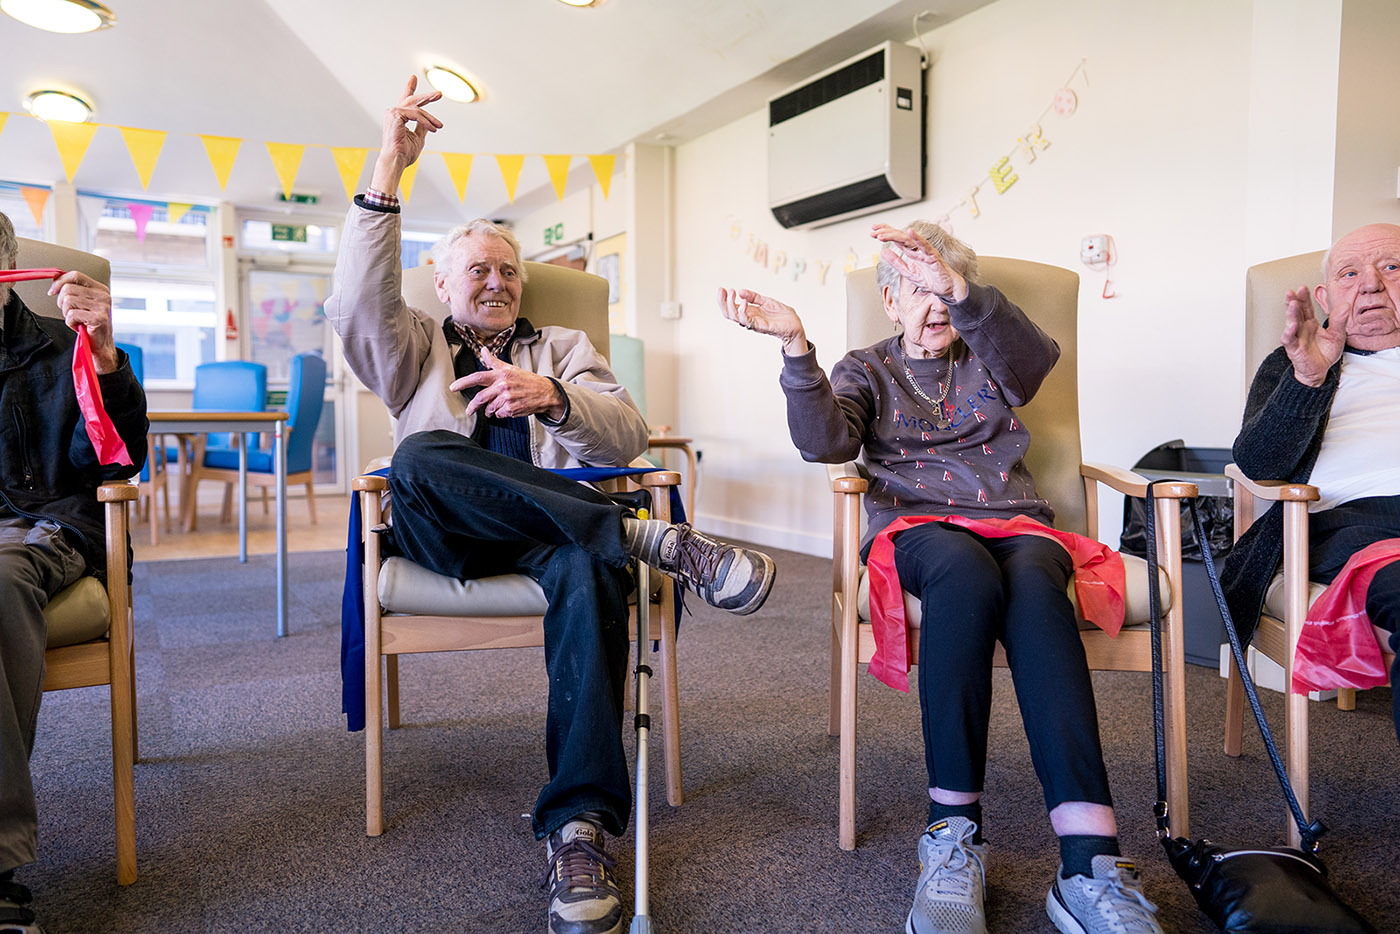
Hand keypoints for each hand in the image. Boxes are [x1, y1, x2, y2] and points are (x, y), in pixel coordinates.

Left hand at [51, 271, 116, 373]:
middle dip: (62, 302)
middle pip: (68, 288)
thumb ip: (74, 290)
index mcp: (100, 289)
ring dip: (66, 313)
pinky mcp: (99, 318)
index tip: (52, 291)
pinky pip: (72, 315)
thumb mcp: (83, 303)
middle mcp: (104, 296)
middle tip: (70, 313)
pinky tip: (78, 326)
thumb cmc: (89, 325)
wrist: (101, 345)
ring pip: (68, 301)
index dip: (60, 281)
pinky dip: (70, 323)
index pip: (75, 275)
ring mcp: (102, 307)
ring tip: (76, 320)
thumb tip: (56, 279)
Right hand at [369, 75, 442, 193]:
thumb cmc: (404, 153)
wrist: (396, 160)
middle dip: (427, 97)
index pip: (405, 101)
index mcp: (398, 117)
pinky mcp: (395, 115)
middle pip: (412, 100)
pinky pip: (416, 115)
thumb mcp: (418, 138)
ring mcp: (393, 113)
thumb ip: (422, 128)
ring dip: (430, 118)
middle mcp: (393, 112)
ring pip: (417, 109)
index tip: (414, 77)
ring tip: (439, 126)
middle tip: (439, 94)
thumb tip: (429, 123)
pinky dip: (426, 121)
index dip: (410, 88)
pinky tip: (433, 129)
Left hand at [450, 347, 566, 420]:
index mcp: (501, 374)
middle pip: (480, 398)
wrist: (545, 392)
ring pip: (490, 408)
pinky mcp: (512, 409)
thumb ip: (494, 362)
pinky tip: (508, 409)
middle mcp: (503, 386)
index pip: (478, 377)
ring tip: (496, 407)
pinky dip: (501, 413)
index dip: (463, 383)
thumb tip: (483, 350)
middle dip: (473, 406)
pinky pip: (500, 414)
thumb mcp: (510, 368)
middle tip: (469, 410)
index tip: (453, 387)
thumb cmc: (527, 380)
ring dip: (490, 410)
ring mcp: (507, 398)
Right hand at [716, 287, 809, 354]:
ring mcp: (754, 323)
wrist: (795, 323)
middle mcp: (748, 318)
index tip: (721, 289)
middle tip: (722, 290)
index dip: (724, 299)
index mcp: (748, 312)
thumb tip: (740, 292)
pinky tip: (744, 302)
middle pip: (728, 313)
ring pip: (735, 318)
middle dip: (722, 302)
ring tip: (732, 293)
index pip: (730, 307)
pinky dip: (743, 312)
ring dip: (731, 305)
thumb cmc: (781, 314)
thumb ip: (754, 296)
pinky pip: (748, 321)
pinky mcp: (761, 326)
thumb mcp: (766, 301)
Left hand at [871, 223, 967, 302]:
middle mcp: (917, 249)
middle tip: (874, 230)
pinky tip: (909, 232)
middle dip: (886, 232)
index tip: (873, 230)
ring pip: (909, 239)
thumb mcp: (908, 273)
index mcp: (911, 252)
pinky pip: (925, 245)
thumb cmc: (931, 279)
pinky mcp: (933, 256)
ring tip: (882, 234)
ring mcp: (925, 251)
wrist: (946, 288)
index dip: (885, 233)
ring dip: (895, 235)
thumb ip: (896, 263)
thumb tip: (883, 252)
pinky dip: (918, 238)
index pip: (896, 239)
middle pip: (900, 237)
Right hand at [1281, 286, 1344, 386]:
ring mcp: (1296, 338)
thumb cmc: (1325, 352)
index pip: (1306, 308)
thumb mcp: (1337, 335)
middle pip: (1296, 312)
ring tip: (1292, 304)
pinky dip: (1289, 333)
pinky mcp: (1294, 349)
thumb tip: (1346, 305)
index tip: (1303, 287)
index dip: (1304, 298)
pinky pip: (1289, 340)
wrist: (1320, 370)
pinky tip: (1291, 326)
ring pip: (1291, 323)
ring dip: (1290, 313)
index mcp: (1310, 323)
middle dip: (1293, 301)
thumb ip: (1339, 320)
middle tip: (1292, 291)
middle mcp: (1301, 328)